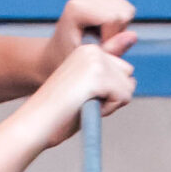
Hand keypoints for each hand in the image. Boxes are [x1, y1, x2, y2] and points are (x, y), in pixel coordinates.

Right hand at [19, 40, 135, 152]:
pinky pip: (123, 98)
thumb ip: (108, 82)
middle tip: (84, 102)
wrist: (37, 121)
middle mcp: (92, 50)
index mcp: (87, 50)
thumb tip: (133, 81)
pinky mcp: (99, 75)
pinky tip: (86, 107)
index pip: (122, 70)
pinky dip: (109, 110)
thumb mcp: (86, 90)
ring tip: (84, 104)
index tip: (83, 96)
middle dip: (112, 95)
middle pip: (128, 77)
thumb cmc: (57, 113)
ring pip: (127, 88)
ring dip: (110, 104)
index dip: (107, 91)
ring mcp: (96, 61)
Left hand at [38, 0, 136, 78]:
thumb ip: (111, 51)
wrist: (57, 51)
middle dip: (116, 34)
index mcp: (76, 7)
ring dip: (118, 29)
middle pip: (123, 13)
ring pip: (127, 11)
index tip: (97, 49)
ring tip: (99, 38)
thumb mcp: (89, 62)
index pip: (113, 19)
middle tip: (98, 44)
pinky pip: (126, 9)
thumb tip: (133, 35)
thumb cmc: (69, 60)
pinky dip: (119, 24)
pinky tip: (101, 30)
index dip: (111, 39)